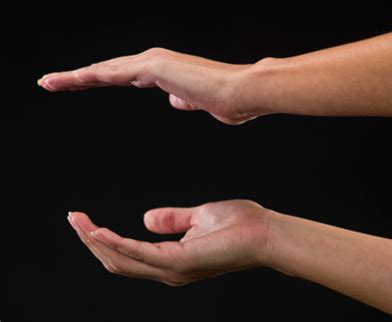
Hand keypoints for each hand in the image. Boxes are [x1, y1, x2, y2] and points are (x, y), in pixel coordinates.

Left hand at [38, 48, 264, 124]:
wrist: (243, 92)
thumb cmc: (229, 101)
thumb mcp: (200, 104)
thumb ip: (185, 100)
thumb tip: (176, 100)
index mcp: (164, 72)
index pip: (122, 76)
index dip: (99, 80)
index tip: (82, 85)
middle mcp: (155, 63)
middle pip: (108, 70)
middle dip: (78, 77)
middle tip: (52, 83)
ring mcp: (154, 63)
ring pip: (105, 69)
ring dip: (76, 76)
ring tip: (50, 83)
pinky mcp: (156, 67)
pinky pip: (116, 73)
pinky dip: (92, 76)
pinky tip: (74, 79)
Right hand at [67, 200, 272, 285]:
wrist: (266, 232)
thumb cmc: (239, 226)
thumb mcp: (198, 218)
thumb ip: (173, 221)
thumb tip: (145, 219)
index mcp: (171, 261)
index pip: (127, 255)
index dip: (103, 241)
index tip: (85, 221)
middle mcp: (168, 271)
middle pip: (118, 261)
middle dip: (92, 242)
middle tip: (74, 219)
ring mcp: (173, 270)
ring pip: (122, 261)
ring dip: (97, 242)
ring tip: (79, 222)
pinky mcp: (180, 262)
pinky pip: (140, 254)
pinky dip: (117, 244)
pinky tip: (100, 231)